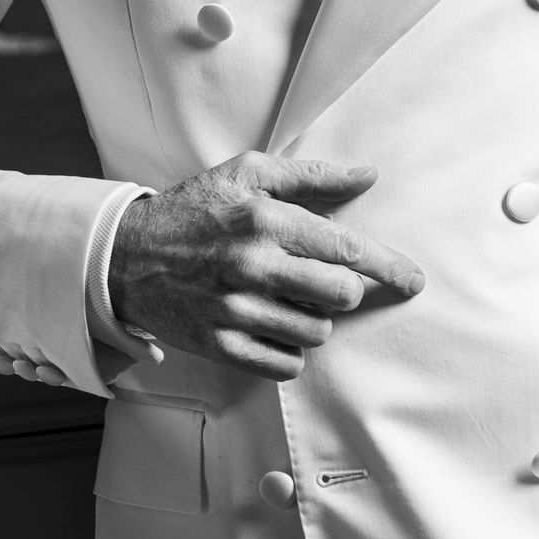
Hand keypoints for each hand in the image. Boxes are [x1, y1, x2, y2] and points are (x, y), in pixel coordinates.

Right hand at [107, 153, 424, 380]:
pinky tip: (273, 326)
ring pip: (316, 334)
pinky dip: (289, 350)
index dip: (388, 266)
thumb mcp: (248, 173)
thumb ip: (312, 176)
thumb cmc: (196, 209)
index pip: (346, 249)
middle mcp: (252, 266)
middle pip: (340, 296)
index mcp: (264, 220)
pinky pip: (285, 365)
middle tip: (325, 282)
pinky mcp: (219, 346)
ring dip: (314, 320)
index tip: (413, 279)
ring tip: (288, 300)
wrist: (126, 257)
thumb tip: (368, 175)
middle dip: (344, 291)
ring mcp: (234, 311)